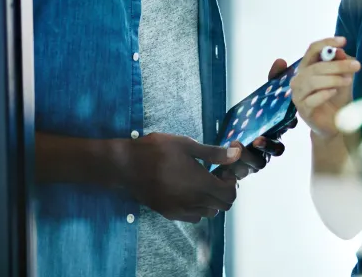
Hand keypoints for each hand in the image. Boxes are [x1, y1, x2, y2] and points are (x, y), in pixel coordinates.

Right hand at [120, 132, 240, 222]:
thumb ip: (213, 153)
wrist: (127, 166)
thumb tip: (235, 154)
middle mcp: (194, 202)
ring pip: (209, 213)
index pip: (230, 194)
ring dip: (211, 200)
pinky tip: (187, 191)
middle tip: (214, 175)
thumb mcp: (186, 145)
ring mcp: (181, 210)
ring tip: (200, 182)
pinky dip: (197, 208)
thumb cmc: (157, 150)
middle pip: (222, 206)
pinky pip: (193, 217)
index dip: (231, 182)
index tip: (222, 170)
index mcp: (201, 183)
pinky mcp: (170, 214)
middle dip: (223, 191)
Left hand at [215, 58, 292, 181]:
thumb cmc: (250, 118)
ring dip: (249, 156)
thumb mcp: (259, 98)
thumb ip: (271, 81)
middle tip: (258, 139)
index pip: (287, 127)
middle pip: (276, 149)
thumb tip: (280, 61)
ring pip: (258, 163)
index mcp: (275, 128)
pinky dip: (232, 168)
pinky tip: (224, 163)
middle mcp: (268, 146)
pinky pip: (239, 173)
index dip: (288, 124)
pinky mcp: (240, 170)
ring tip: (237, 147)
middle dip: (269, 145)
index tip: (286, 120)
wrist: (225, 141)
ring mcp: (256, 160)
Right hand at [291, 37, 360, 139]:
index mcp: (307, 67)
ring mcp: (298, 94)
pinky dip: (324, 94)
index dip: (327, 42)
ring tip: (348, 81)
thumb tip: (339, 51)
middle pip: (316, 66)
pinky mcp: (302, 110)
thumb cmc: (337, 98)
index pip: (312, 49)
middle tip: (356, 65)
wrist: (335, 124)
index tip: (343, 40)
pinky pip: (312, 98)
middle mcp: (299, 79)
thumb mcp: (342, 78)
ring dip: (333, 79)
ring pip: (313, 81)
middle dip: (338, 65)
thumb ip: (339, 63)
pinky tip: (334, 92)